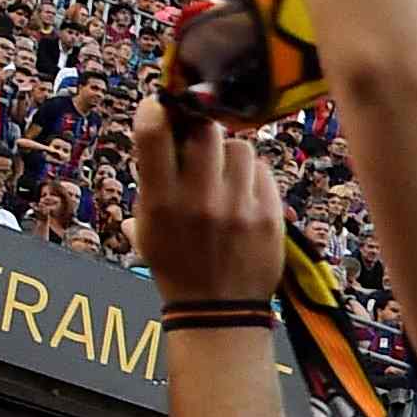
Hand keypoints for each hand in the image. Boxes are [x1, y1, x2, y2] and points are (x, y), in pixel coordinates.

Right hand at [130, 92, 285, 303]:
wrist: (218, 310)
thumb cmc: (176, 264)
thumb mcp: (146, 227)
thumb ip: (150, 183)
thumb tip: (156, 132)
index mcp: (160, 201)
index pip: (154, 135)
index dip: (157, 110)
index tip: (159, 105)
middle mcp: (200, 201)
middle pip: (207, 132)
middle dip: (201, 131)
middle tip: (200, 144)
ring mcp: (239, 208)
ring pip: (241, 147)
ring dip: (230, 154)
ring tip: (224, 173)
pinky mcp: (270, 216)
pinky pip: (264, 173)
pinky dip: (252, 177)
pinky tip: (244, 193)